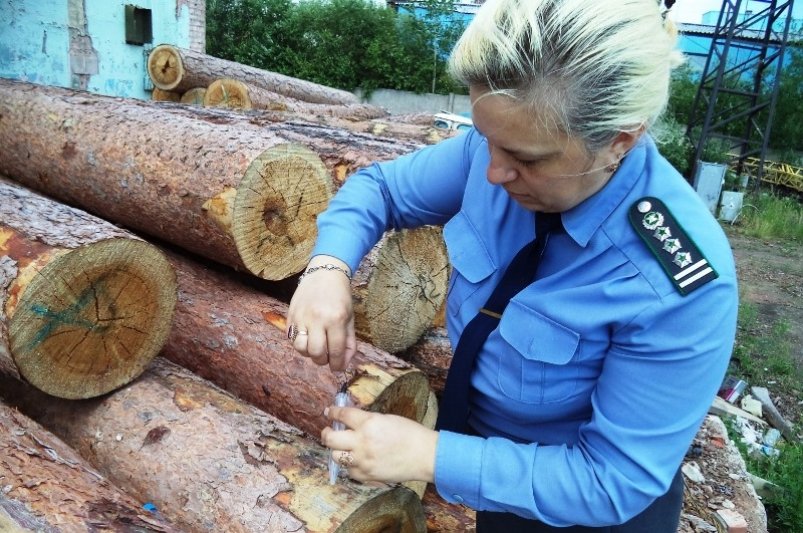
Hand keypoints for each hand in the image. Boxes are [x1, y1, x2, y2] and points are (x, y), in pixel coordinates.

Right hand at [287, 255, 356, 370]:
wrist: (324, 273)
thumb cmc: (341, 296)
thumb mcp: (350, 318)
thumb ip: (349, 342)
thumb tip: (344, 364)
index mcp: (336, 319)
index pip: (335, 351)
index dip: (337, 365)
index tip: (337, 368)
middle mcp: (317, 319)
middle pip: (316, 353)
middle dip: (322, 361)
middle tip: (326, 357)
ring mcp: (301, 317)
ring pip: (300, 348)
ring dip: (309, 353)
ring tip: (316, 346)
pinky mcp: (290, 315)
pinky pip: (291, 338)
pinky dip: (300, 343)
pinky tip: (308, 337)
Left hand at [322, 405, 437, 483]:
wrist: (424, 455)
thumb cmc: (410, 434)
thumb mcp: (386, 419)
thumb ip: (367, 421)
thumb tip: (351, 422)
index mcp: (369, 423)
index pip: (342, 415)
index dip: (332, 412)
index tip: (329, 412)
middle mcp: (362, 441)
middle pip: (330, 438)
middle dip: (326, 434)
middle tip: (328, 432)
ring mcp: (363, 460)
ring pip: (335, 457)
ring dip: (338, 451)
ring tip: (343, 448)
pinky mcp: (367, 475)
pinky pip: (349, 471)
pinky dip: (351, 465)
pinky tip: (357, 460)